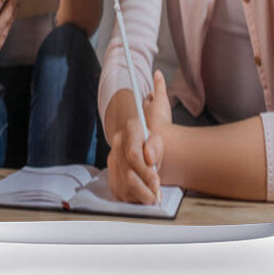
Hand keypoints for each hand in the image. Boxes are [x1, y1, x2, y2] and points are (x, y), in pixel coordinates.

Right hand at [106, 73, 169, 204]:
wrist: (145, 139)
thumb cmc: (157, 125)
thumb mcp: (159, 108)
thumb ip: (158, 94)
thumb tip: (158, 75)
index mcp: (130, 130)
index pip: (135, 151)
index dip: (146, 166)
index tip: (156, 176)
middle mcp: (119, 144)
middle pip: (131, 169)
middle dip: (145, 181)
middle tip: (157, 191)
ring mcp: (115, 159)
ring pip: (125, 181)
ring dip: (140, 193)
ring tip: (153, 198)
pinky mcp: (114, 174)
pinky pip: (120, 189)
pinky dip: (132, 197)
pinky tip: (144, 199)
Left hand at [143, 70, 171, 139]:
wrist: (163, 139)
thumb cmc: (160, 118)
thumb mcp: (161, 98)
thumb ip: (159, 85)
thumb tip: (157, 72)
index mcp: (147, 108)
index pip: (148, 99)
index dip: (152, 95)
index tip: (153, 92)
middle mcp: (146, 118)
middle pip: (149, 109)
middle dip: (152, 105)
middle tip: (155, 102)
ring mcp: (151, 128)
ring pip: (152, 119)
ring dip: (155, 116)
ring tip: (159, 115)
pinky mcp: (156, 136)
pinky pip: (158, 129)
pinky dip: (160, 127)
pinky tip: (163, 129)